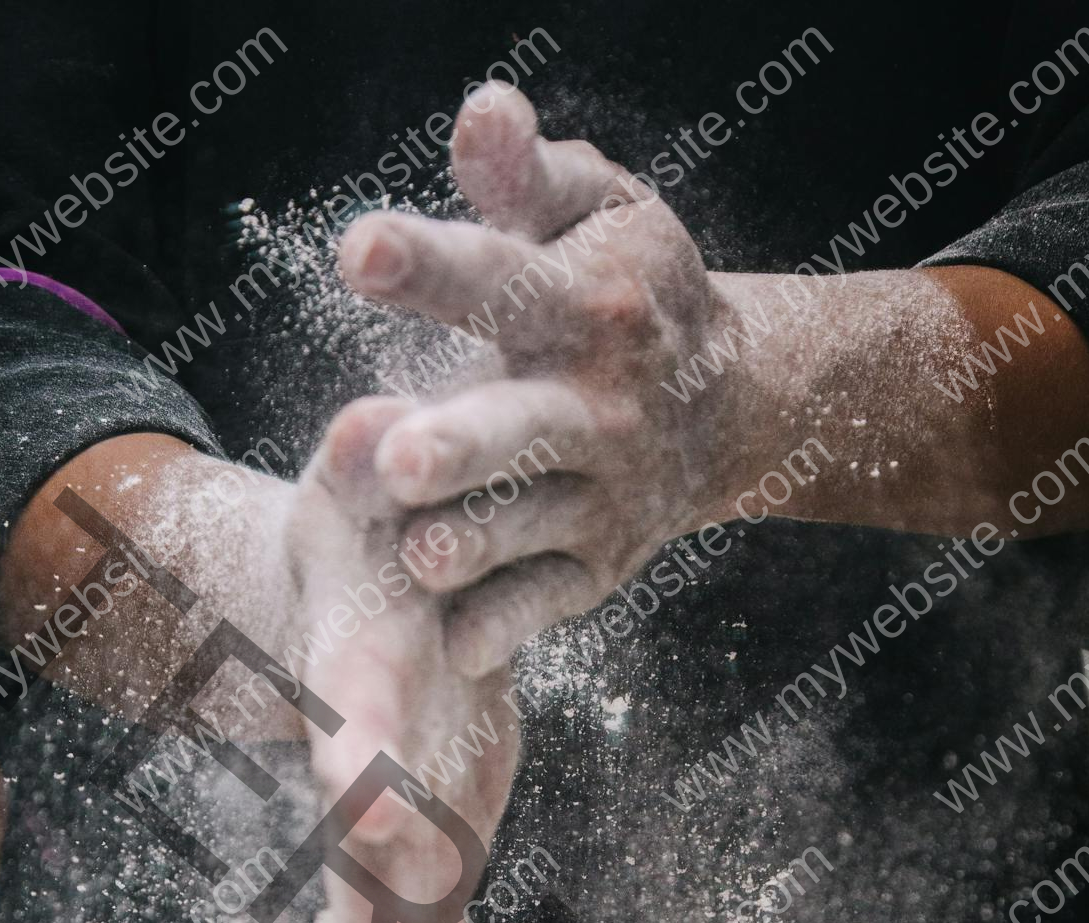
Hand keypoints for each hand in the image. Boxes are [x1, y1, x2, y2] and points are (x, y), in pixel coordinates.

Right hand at [278, 395, 518, 922]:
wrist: (344, 598)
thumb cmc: (368, 543)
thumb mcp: (363, 485)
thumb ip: (366, 460)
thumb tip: (377, 417)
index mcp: (361, 696)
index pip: (363, 743)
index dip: (369, 784)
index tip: (381, 834)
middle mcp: (364, 782)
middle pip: (366, 882)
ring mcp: (386, 833)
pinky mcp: (419, 858)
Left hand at [336, 84, 736, 673]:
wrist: (730, 401)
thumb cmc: (628, 287)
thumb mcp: (593, 210)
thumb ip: (525, 174)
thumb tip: (483, 109)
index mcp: (587, 304)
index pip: (502, 281)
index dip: (432, 265)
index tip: (358, 252)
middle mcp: (601, 404)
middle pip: (524, 426)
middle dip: (464, 444)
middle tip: (397, 459)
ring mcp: (603, 492)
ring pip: (531, 524)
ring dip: (476, 543)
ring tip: (418, 558)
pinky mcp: (598, 564)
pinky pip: (547, 600)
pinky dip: (505, 625)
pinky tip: (452, 648)